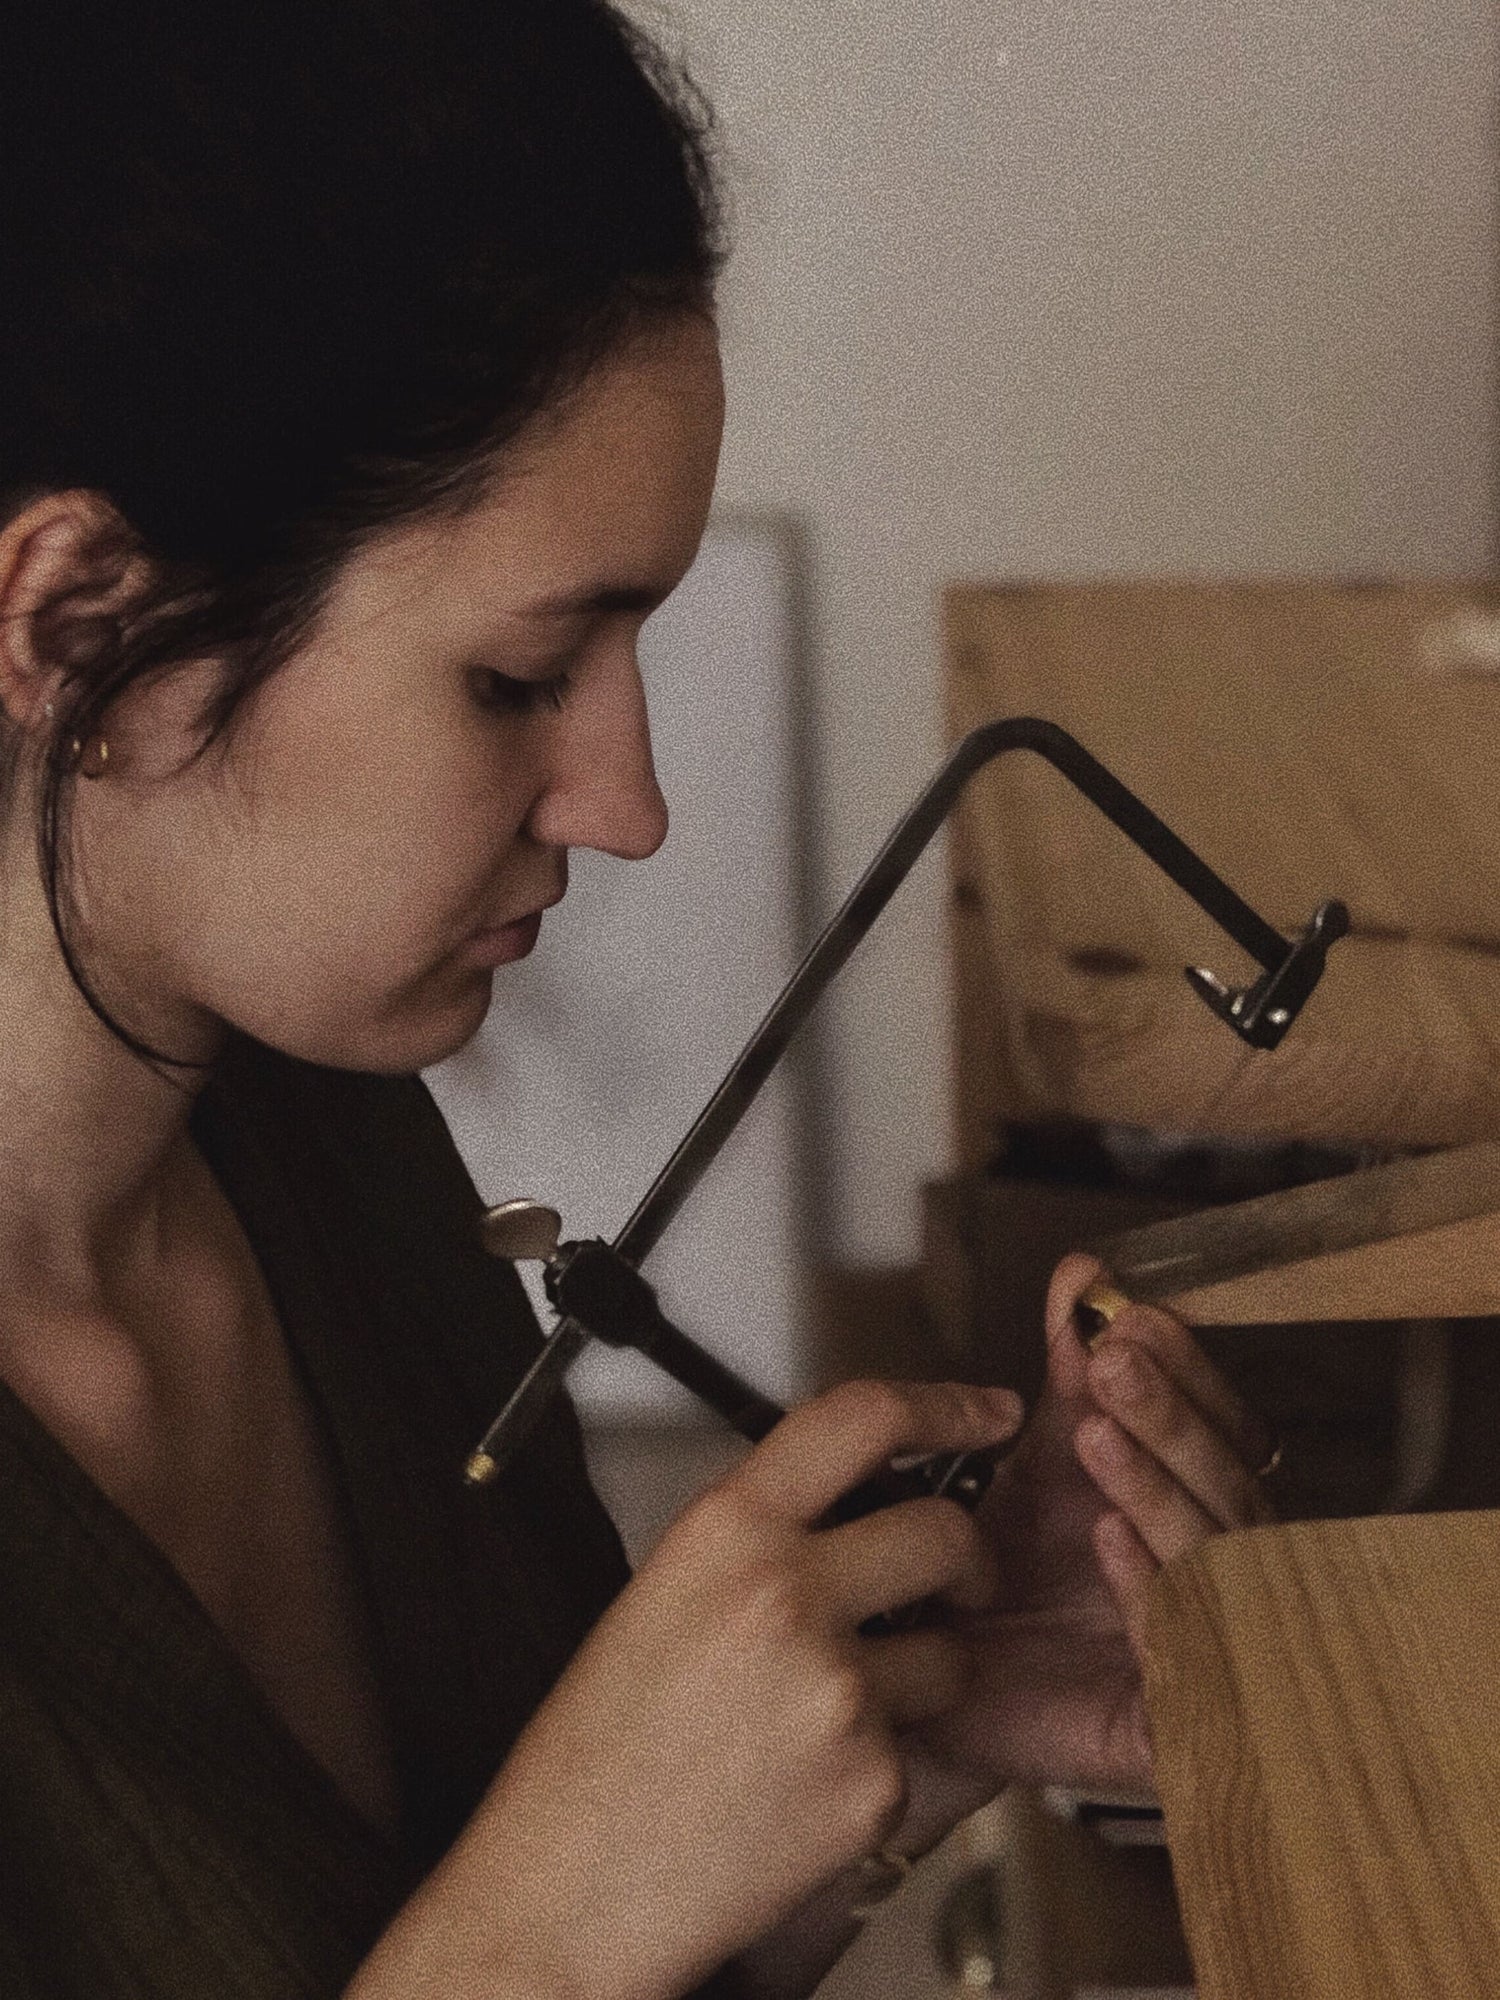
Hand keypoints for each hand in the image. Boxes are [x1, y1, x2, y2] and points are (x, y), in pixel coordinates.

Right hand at [365, 1379, 1023, 1999]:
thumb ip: (756, 1540)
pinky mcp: (873, 1779)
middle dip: (963, 1558)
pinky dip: (883, 1761)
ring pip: (953, 1651)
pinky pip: (920, 1744)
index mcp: (725, 1530)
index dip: (945, 1404)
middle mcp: (786, 1593)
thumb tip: (847, 1511)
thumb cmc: (598, 1754)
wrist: (570, 1891)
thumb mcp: (661, 1594)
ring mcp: (838, 1688)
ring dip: (926, 1670)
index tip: (986, 1411)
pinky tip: (809, 1781)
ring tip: (838, 1710)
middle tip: (952, 1583)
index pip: (863, 1418)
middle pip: (946, 1530)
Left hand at [912, 1251, 1276, 1798]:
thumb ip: (1069, 1376)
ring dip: (1156, 1485)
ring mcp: (1207, 1651)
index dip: (1190, 1373)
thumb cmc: (992, 1584)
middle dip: (1172, 1417)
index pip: (1228, 1430)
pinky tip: (1107, 1537)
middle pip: (1233, 1487)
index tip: (1132, 1316)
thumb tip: (1086, 1273)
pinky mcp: (1175, 1726)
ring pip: (1215, 1560)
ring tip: (1096, 1433)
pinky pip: (1183, 1656)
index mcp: (1194, 1507)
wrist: (924, 1692)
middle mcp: (1217, 1574)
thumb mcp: (1034, 1462)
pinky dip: (1148, 1589)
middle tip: (1114, 1362)